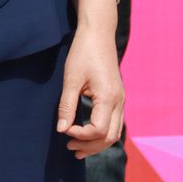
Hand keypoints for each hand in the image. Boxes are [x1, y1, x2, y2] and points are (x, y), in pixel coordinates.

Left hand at [56, 0, 124, 158]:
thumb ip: (67, 106)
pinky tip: (88, 134)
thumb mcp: (71, 79)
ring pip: (115, 132)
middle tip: (69, 148)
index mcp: (108, 97)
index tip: (64, 130)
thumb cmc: (83, 53)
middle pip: (109, 137)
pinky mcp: (118, 97)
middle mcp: (118, 101)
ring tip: (77, 148)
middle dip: (90, 146)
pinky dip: (103, 133)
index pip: (98, 130)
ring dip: (97, 143)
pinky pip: (115, 123)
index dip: (80, 135)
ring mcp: (120, 99)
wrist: (98, 34)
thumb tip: (62, 130)